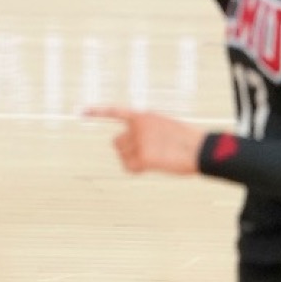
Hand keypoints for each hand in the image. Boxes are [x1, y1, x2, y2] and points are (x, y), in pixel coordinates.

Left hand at [84, 107, 205, 175]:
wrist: (200, 149)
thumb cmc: (186, 140)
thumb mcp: (163, 125)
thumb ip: (145, 130)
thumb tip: (131, 145)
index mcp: (143, 116)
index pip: (115, 112)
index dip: (97, 112)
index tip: (81, 111)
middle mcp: (137, 127)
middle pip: (116, 142)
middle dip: (126, 149)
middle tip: (145, 153)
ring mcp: (139, 141)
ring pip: (122, 155)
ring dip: (133, 159)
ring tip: (154, 158)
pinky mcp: (143, 157)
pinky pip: (129, 167)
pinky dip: (137, 170)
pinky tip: (152, 166)